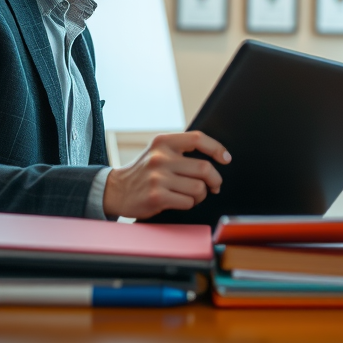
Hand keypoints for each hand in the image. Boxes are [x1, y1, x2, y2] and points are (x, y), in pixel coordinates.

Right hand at [102, 131, 230, 218]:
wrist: (116, 190)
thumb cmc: (143, 172)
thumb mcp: (158, 152)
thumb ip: (180, 150)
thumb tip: (215, 158)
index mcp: (163, 142)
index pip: (197, 139)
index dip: (216, 148)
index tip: (225, 158)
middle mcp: (160, 157)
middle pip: (204, 168)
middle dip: (215, 180)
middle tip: (214, 185)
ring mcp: (158, 178)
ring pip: (199, 188)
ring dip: (201, 195)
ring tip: (193, 194)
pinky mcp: (157, 197)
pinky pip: (188, 202)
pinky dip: (189, 204)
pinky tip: (180, 201)